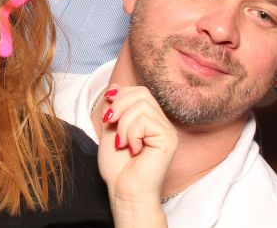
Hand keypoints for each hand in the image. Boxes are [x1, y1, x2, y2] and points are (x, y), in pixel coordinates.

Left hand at [97, 85, 177, 208]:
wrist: (123, 190)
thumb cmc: (117, 165)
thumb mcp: (109, 128)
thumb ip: (113, 107)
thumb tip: (115, 86)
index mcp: (150, 119)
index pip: (139, 91)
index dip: (120, 96)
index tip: (108, 114)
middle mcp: (162, 123)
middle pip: (141, 93)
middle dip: (119, 106)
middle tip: (111, 125)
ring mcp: (167, 131)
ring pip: (141, 106)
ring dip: (123, 124)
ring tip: (123, 143)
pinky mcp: (168, 139)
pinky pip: (145, 121)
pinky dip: (131, 133)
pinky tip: (133, 149)